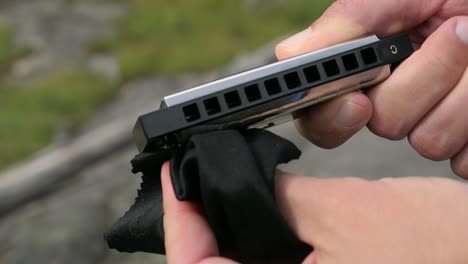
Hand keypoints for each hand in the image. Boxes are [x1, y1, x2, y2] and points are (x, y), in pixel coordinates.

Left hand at [161, 162, 467, 263]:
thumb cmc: (442, 252)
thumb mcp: (349, 214)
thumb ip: (283, 198)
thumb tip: (238, 178)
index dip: (179, 223)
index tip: (176, 179)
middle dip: (196, 223)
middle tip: (191, 177)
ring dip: (224, 228)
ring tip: (219, 183)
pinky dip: (255, 236)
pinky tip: (259, 206)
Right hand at [275, 0, 467, 178]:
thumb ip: (346, 22)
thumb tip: (290, 54)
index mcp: (363, 70)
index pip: (321, 116)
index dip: (333, 117)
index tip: (359, 101)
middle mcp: (391, 100)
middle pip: (385, 126)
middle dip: (423, 79)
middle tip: (455, 32)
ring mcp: (430, 123)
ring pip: (430, 142)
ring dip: (463, 93)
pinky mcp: (466, 146)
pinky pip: (466, 162)